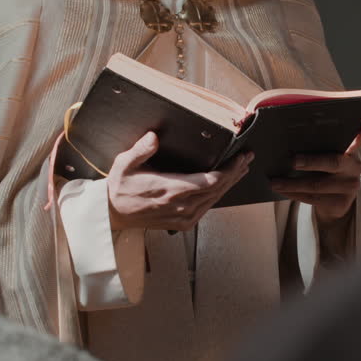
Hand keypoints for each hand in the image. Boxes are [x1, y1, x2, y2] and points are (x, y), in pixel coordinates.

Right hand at [107, 131, 252, 231]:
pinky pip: (207, 207)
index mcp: (171, 190)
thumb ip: (140, 150)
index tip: (240, 157)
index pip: (210, 181)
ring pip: (215, 199)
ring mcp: (184, 217)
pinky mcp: (183, 223)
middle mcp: (181, 206)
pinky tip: (225, 185)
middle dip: (235, 172)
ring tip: (241, 168)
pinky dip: (219, 195)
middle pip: (218, 189)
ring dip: (230, 183)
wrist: (113, 213)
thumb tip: (153, 136)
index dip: (229, 170)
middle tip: (247, 157)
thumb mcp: (124, 164)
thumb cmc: (120, 187)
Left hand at [271, 121, 360, 223]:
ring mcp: (349, 188)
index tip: (349, 127)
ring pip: (317, 185)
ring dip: (292, 183)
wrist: (336, 200)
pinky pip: (312, 198)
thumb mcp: (330, 154)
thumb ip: (324, 143)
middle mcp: (354, 169)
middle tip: (292, 160)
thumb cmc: (327, 171)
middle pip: (332, 162)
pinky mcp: (340, 204)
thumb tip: (297, 131)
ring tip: (275, 181)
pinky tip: (282, 190)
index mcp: (352, 151)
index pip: (355, 140)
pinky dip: (294, 194)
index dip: (357, 134)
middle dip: (311, 161)